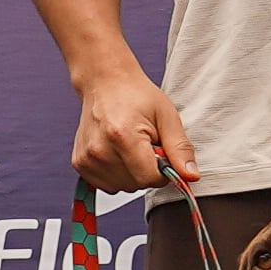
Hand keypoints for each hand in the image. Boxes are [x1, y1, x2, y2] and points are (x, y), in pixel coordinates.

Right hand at [70, 65, 199, 190]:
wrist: (104, 82)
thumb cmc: (135, 94)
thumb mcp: (167, 116)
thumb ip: (180, 149)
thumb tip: (190, 177)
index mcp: (122, 136)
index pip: (150, 178)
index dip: (162, 170)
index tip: (161, 152)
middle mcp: (99, 150)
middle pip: (136, 185)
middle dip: (147, 170)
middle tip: (144, 144)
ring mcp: (87, 159)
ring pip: (123, 187)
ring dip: (132, 174)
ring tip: (130, 147)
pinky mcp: (80, 164)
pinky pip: (108, 185)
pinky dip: (117, 174)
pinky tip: (117, 153)